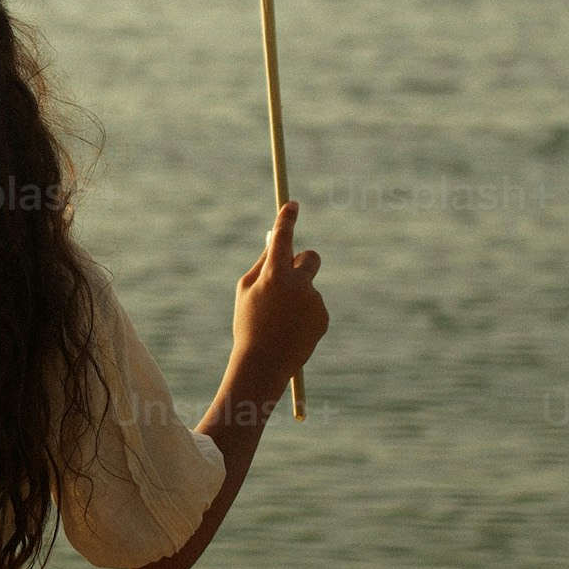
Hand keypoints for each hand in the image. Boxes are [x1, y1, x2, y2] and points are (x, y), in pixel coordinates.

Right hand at [230, 202, 328, 400]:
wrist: (264, 364)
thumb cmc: (248, 324)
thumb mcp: (246, 291)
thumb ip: (262, 264)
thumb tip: (275, 241)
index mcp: (274, 274)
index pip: (283, 236)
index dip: (287, 218)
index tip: (293, 205)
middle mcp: (298, 284)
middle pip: (310, 257)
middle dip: (302, 260)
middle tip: (291, 271)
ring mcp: (313, 300)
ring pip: (308, 287)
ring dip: (298, 296)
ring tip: (280, 321)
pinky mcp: (323, 316)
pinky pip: (314, 306)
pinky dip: (305, 314)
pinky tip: (291, 330)